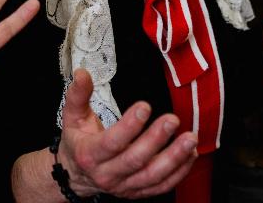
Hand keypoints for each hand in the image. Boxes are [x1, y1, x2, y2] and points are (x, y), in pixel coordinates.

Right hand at [52, 69, 196, 198]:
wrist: (75, 174)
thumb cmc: (77, 141)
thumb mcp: (72, 116)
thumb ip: (78, 94)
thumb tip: (82, 73)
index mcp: (89, 154)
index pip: (111, 142)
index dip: (129, 126)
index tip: (144, 107)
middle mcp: (106, 174)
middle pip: (135, 160)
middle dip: (156, 139)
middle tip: (172, 119)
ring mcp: (124, 185)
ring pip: (152, 176)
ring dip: (174, 158)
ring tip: (189, 139)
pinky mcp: (137, 191)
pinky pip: (162, 186)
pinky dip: (179, 172)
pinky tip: (190, 154)